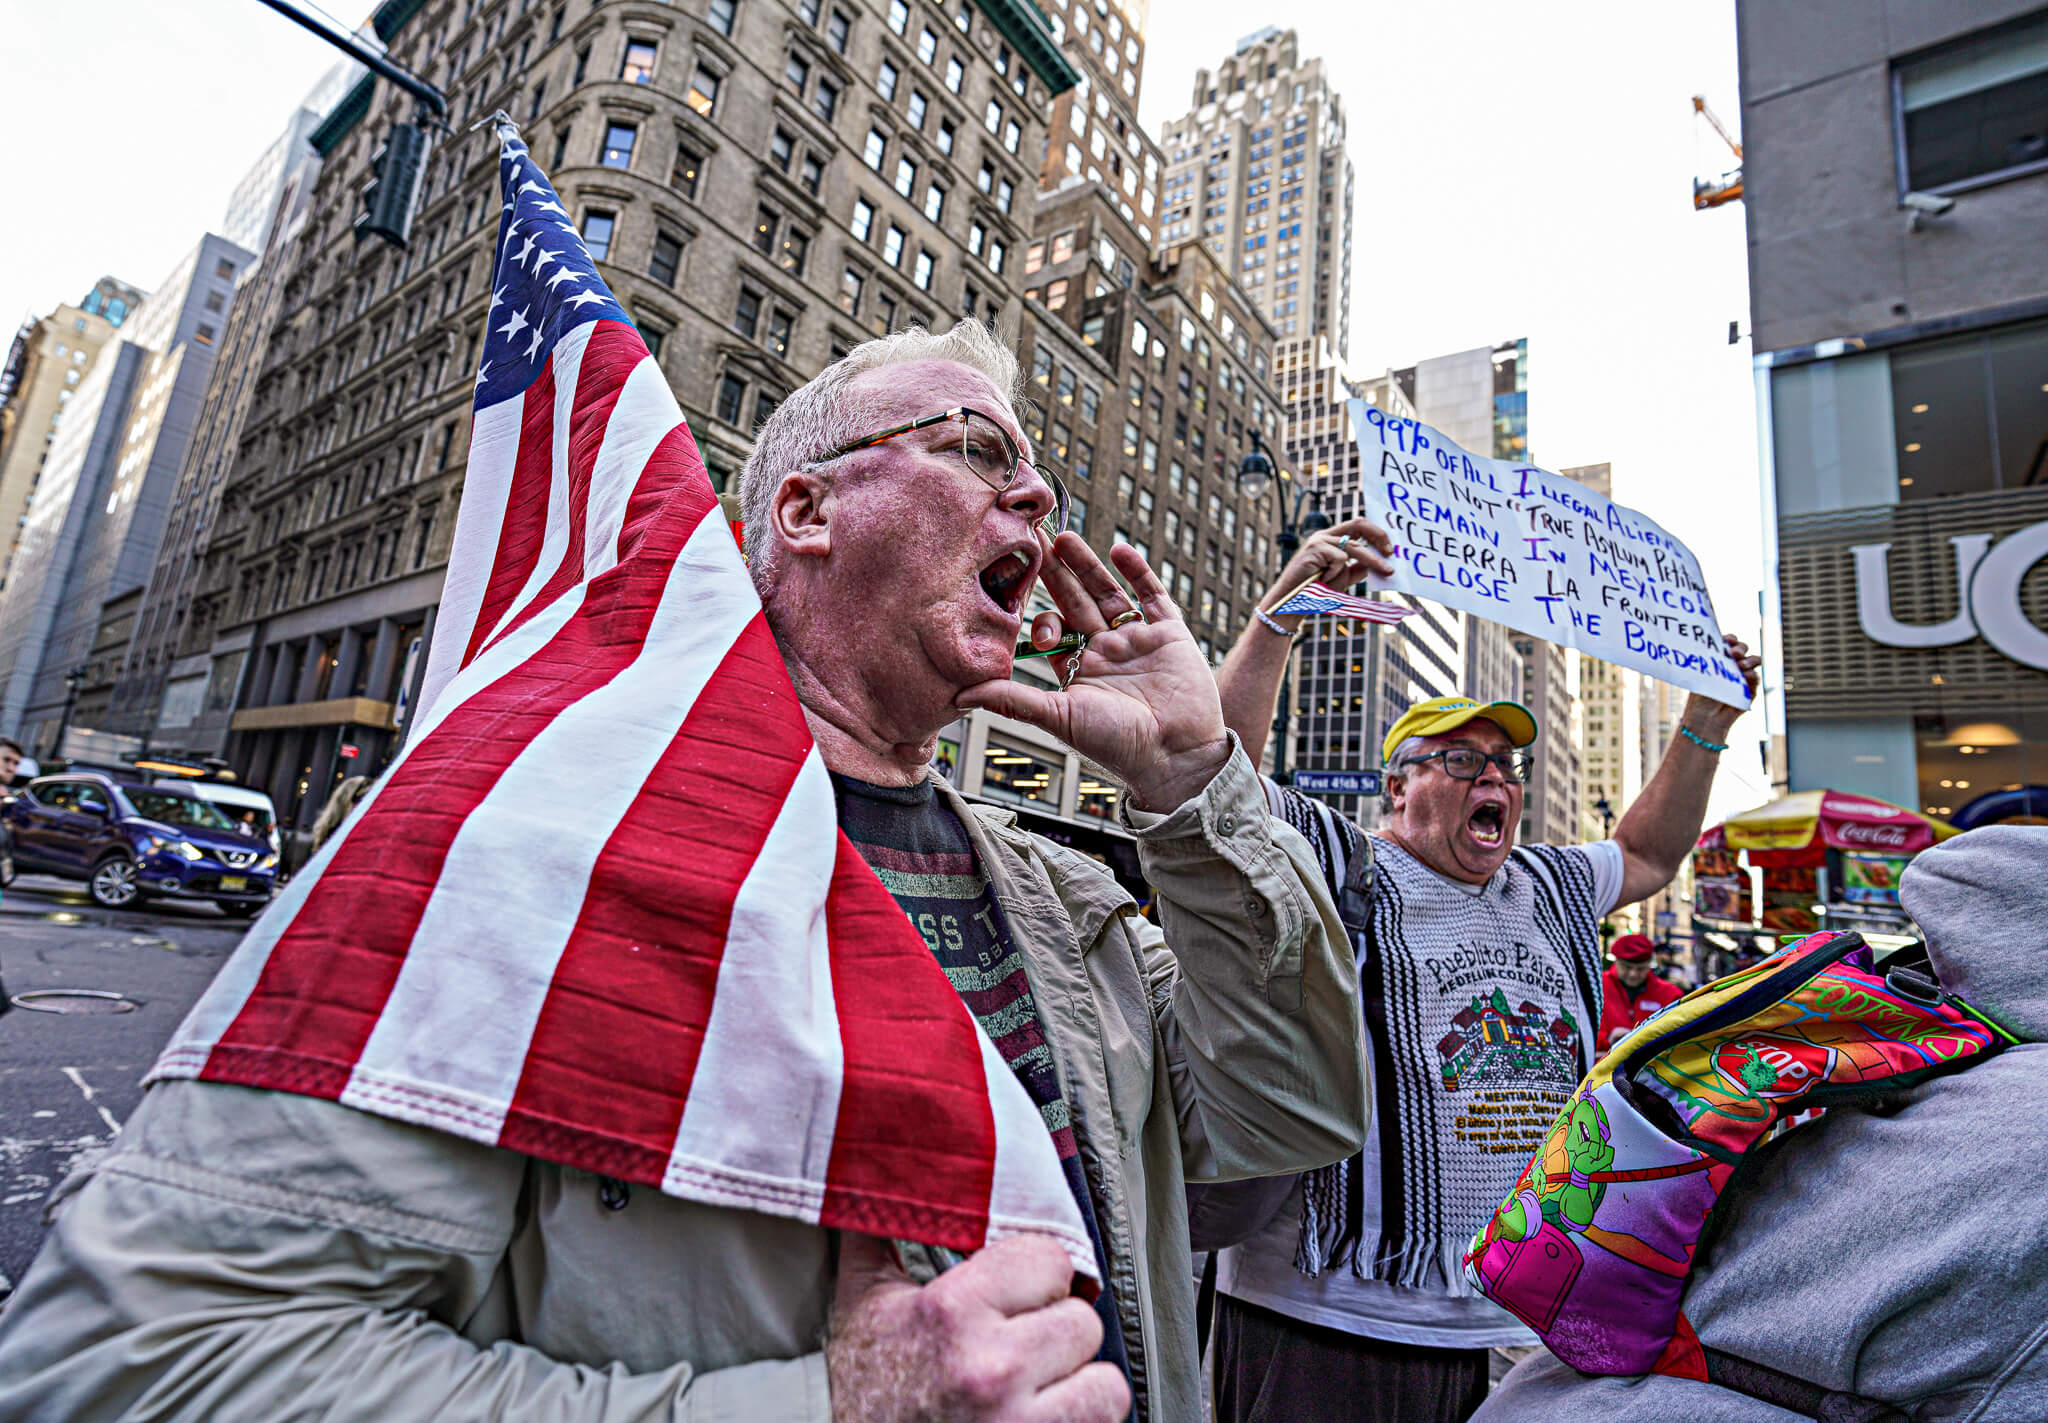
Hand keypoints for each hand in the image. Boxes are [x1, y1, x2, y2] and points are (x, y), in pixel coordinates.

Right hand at [827, 1233, 1130, 1422]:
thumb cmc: (861, 1390)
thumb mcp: (861, 1303)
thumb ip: (880, 1229)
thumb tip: (881, 1164)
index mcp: (952, 1312)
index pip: (1051, 1259)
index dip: (1038, 1274)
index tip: (1020, 1293)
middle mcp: (992, 1368)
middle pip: (1083, 1321)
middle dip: (1056, 1331)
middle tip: (1022, 1345)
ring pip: (1105, 1380)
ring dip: (1077, 1381)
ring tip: (1038, 1384)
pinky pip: (1106, 1422)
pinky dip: (1084, 1417)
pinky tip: (1045, 1413)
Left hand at [957, 533, 1228, 812]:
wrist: (1176, 756)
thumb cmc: (1116, 744)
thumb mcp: (1058, 716)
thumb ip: (1012, 699)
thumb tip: (958, 696)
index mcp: (1079, 671)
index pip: (1052, 631)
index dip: (1036, 614)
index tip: (1016, 593)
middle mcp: (1107, 652)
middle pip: (1077, 603)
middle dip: (1056, 574)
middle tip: (1034, 540)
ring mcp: (1138, 641)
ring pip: (1110, 594)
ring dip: (1088, 566)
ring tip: (1065, 537)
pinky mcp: (1171, 635)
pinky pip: (1154, 596)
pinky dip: (1139, 573)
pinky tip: (1120, 550)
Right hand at [1263, 516, 1394, 604]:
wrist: (1294, 602)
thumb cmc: (1317, 590)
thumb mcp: (1345, 576)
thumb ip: (1360, 566)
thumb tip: (1382, 560)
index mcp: (1333, 538)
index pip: (1359, 526)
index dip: (1377, 534)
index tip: (1390, 550)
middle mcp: (1326, 535)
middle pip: (1359, 524)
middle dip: (1379, 536)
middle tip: (1391, 553)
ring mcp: (1319, 540)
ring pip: (1355, 546)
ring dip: (1373, 561)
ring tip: (1386, 572)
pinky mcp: (1314, 548)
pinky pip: (1340, 558)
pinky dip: (1338, 572)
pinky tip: (1324, 580)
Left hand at [1682, 633, 1761, 734]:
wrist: (1705, 717)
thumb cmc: (1700, 695)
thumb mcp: (1702, 675)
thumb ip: (1709, 661)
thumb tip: (1706, 644)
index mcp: (1721, 657)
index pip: (1729, 642)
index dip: (1730, 639)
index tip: (1726, 641)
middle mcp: (1734, 663)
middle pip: (1743, 648)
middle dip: (1740, 647)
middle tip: (1734, 653)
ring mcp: (1744, 675)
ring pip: (1754, 660)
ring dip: (1749, 659)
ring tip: (1740, 665)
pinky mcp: (1751, 688)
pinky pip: (1755, 677)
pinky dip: (1751, 675)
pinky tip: (1744, 676)